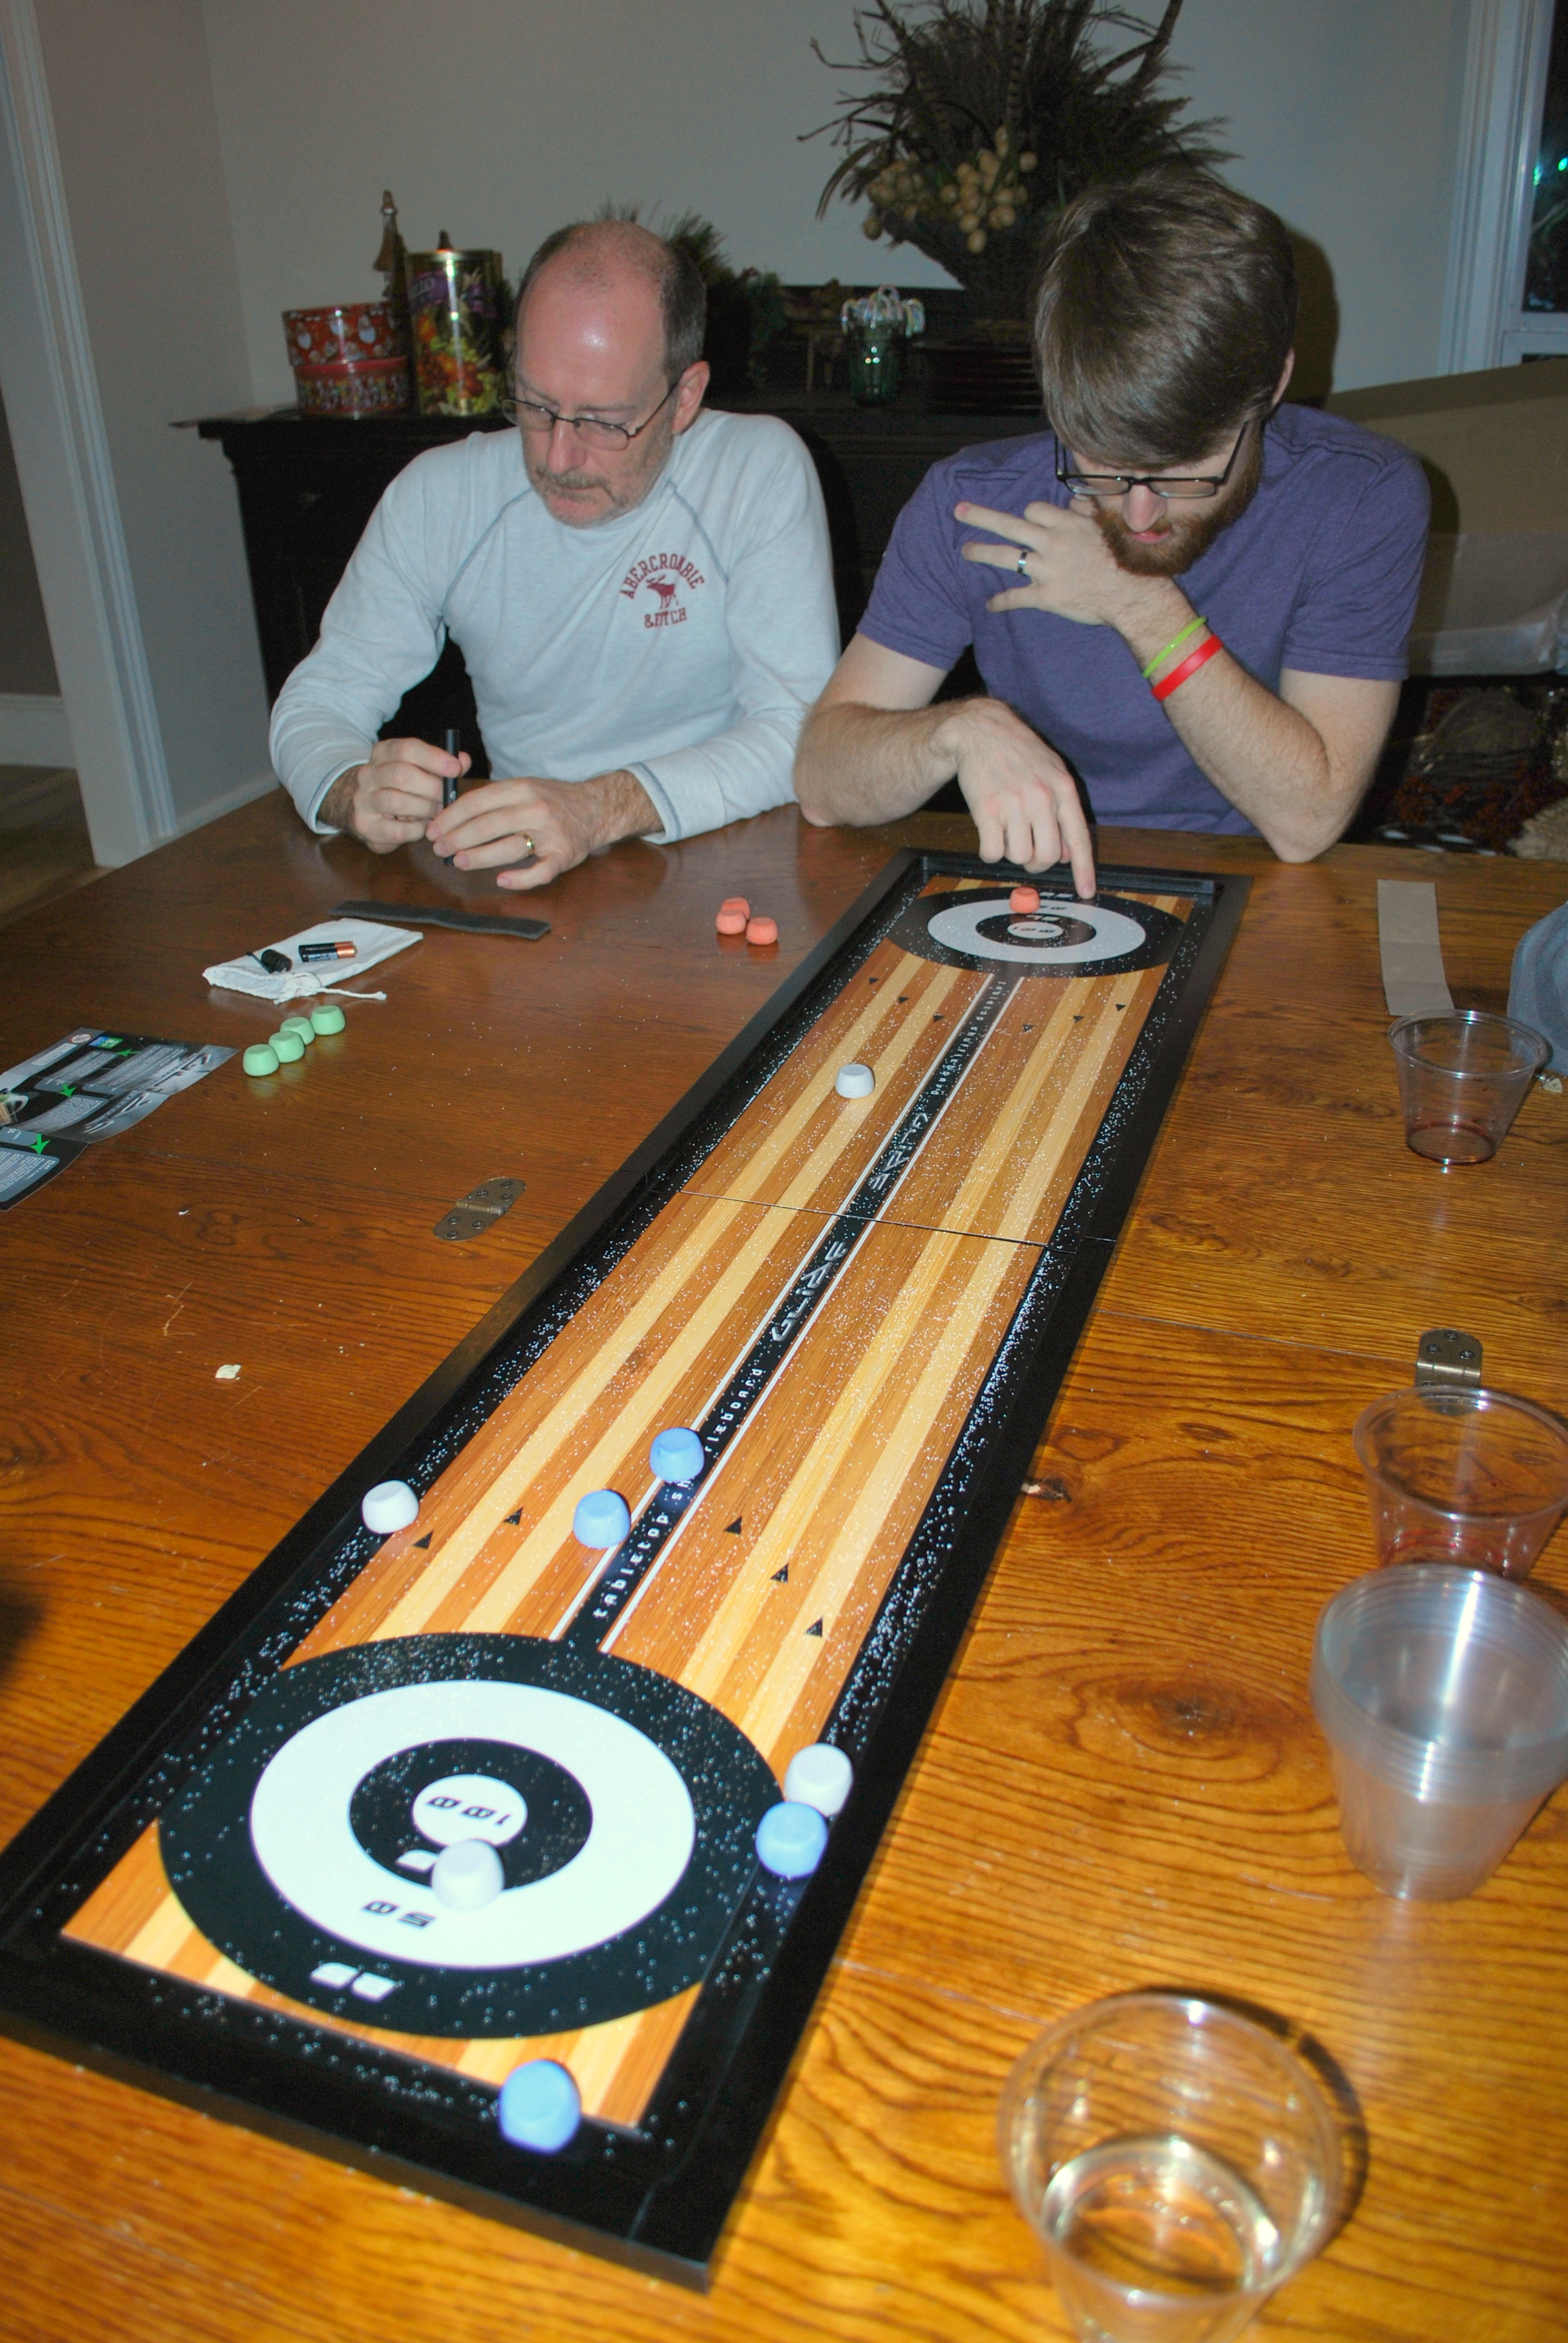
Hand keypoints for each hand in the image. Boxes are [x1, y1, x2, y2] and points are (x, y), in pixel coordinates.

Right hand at [320, 736, 465, 851]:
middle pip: (402, 775)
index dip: (433, 758)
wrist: (365, 810)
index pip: (406, 749)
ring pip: (397, 801)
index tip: (455, 768)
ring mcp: (363, 800)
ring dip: (424, 809)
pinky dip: (417, 829)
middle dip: (432, 788)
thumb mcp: (419, 771)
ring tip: (436, 812)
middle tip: (447, 798)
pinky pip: (398, 830)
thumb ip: (442, 766)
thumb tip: (463, 760)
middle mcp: (368, 773)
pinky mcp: (365, 825)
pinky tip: (423, 826)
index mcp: (382, 753)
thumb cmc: (402, 788)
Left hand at [425, 769, 658, 891]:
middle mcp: (535, 808)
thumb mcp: (524, 787)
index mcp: (521, 788)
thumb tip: (452, 816)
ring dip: (479, 857)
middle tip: (439, 849)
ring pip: (508, 848)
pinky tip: (502, 881)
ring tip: (458, 862)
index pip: (477, 802)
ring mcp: (551, 833)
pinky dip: (520, 879)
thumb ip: (494, 799)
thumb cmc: (552, 801)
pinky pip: (540, 871)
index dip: (450, 818)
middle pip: (487, 825)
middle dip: (457, 839)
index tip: (433, 829)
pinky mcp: (564, 855)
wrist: (596, 808)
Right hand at [932, 698, 1095, 898]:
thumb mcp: (1051, 773)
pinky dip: (990, 851)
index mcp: (1062, 789)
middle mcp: (1041, 797)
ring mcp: (1013, 804)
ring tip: (1006, 830)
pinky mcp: (986, 810)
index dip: (1084, 869)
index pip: (1078, 838)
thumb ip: (1063, 812)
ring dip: (1011, 853)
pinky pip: (993, 853)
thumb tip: (1066, 854)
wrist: (980, 730)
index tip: (1086, 891)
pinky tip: (990, 832)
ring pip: (1018, 856)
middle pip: (1046, 856)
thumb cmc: (1018, 753)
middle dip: (1036, 862)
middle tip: (1028, 851)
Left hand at [956, 497, 1173, 633]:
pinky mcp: (1047, 596)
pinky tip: (989, 604)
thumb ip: (1087, 511)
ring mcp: (1047, 570)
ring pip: (1007, 557)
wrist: (1133, 593)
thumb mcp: (1109, 526)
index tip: (1027, 520)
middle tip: (959, 511)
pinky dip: (1001, 601)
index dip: (1028, 514)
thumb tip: (1074, 500)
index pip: (1033, 510)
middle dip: (981, 516)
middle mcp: (1051, 543)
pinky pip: (1017, 597)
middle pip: (1009, 524)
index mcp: (1066, 524)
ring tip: (965, 550)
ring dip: (982, 552)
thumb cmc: (1126, 558)